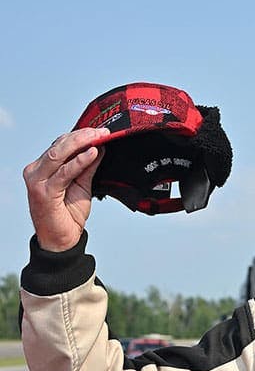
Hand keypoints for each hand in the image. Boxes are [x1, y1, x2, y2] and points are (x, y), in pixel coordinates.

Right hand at [23, 128, 109, 251]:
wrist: (61, 239)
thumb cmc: (68, 213)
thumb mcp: (82, 184)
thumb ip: (88, 167)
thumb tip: (100, 147)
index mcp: (43, 167)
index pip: (60, 144)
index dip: (81, 135)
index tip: (101, 131)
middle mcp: (36, 171)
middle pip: (59, 145)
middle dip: (83, 136)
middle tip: (103, 131)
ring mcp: (37, 181)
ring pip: (58, 154)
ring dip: (81, 144)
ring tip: (99, 137)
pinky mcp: (44, 192)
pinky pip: (64, 172)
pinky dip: (79, 161)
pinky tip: (92, 153)